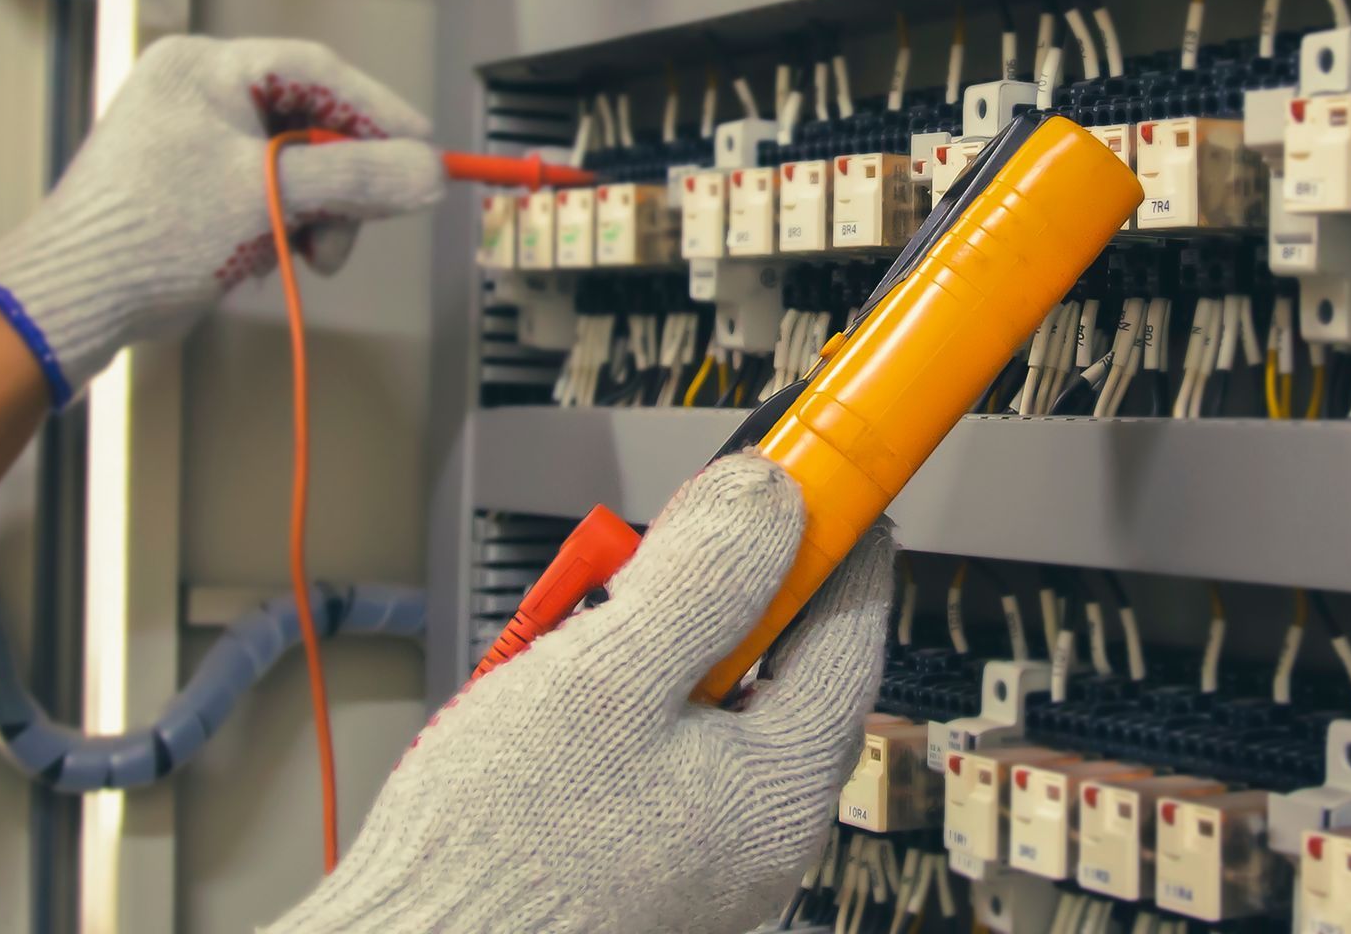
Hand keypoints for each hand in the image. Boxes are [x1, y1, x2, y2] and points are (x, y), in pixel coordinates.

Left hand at [0, 36, 443, 404]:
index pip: (318, 70)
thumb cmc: (156, 232)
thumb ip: (358, 177)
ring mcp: (193, 139)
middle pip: (311, 121)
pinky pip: (267, 192)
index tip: (425, 152)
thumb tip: (432, 172)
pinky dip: (284, 226)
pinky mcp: (192, 184)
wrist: (72, 298)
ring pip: (295, 164)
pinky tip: (270, 260)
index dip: (379, 112)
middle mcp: (198, 91)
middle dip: (340, 182)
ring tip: (305, 259)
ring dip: (316, 213)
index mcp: (205, 68)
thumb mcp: (270, 197)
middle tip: (348, 234)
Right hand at [270, 453, 895, 933]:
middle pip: (781, 671)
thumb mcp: (606, 675)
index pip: (851, 632)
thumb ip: (703, 579)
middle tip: (681, 535)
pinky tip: (563, 699)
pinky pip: (662, 762)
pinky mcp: (643, 872)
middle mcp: (760, 837)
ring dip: (664, 649)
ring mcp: (703, 861)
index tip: (818, 478)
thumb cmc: (500, 848)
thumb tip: (773, 500)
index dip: (834, 538)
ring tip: (594, 622)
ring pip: (711, 713)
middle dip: (731, 592)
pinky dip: (629, 710)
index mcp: (780, 790)